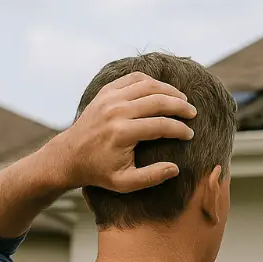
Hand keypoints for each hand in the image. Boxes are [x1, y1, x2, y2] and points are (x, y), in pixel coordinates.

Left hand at [46, 71, 196, 192]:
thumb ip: (151, 177)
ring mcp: (109, 98)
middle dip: (181, 106)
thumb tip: (175, 169)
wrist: (69, 156)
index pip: (162, 126)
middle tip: (193, 113)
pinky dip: (150, 81)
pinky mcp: (105, 92)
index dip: (180, 129)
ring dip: (169, 90)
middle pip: (158, 100)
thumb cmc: (99, 172)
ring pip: (148, 85)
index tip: (190, 135)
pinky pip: (133, 79)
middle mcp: (116, 111)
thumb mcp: (124, 183)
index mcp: (122, 133)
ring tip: (183, 99)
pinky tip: (162, 90)